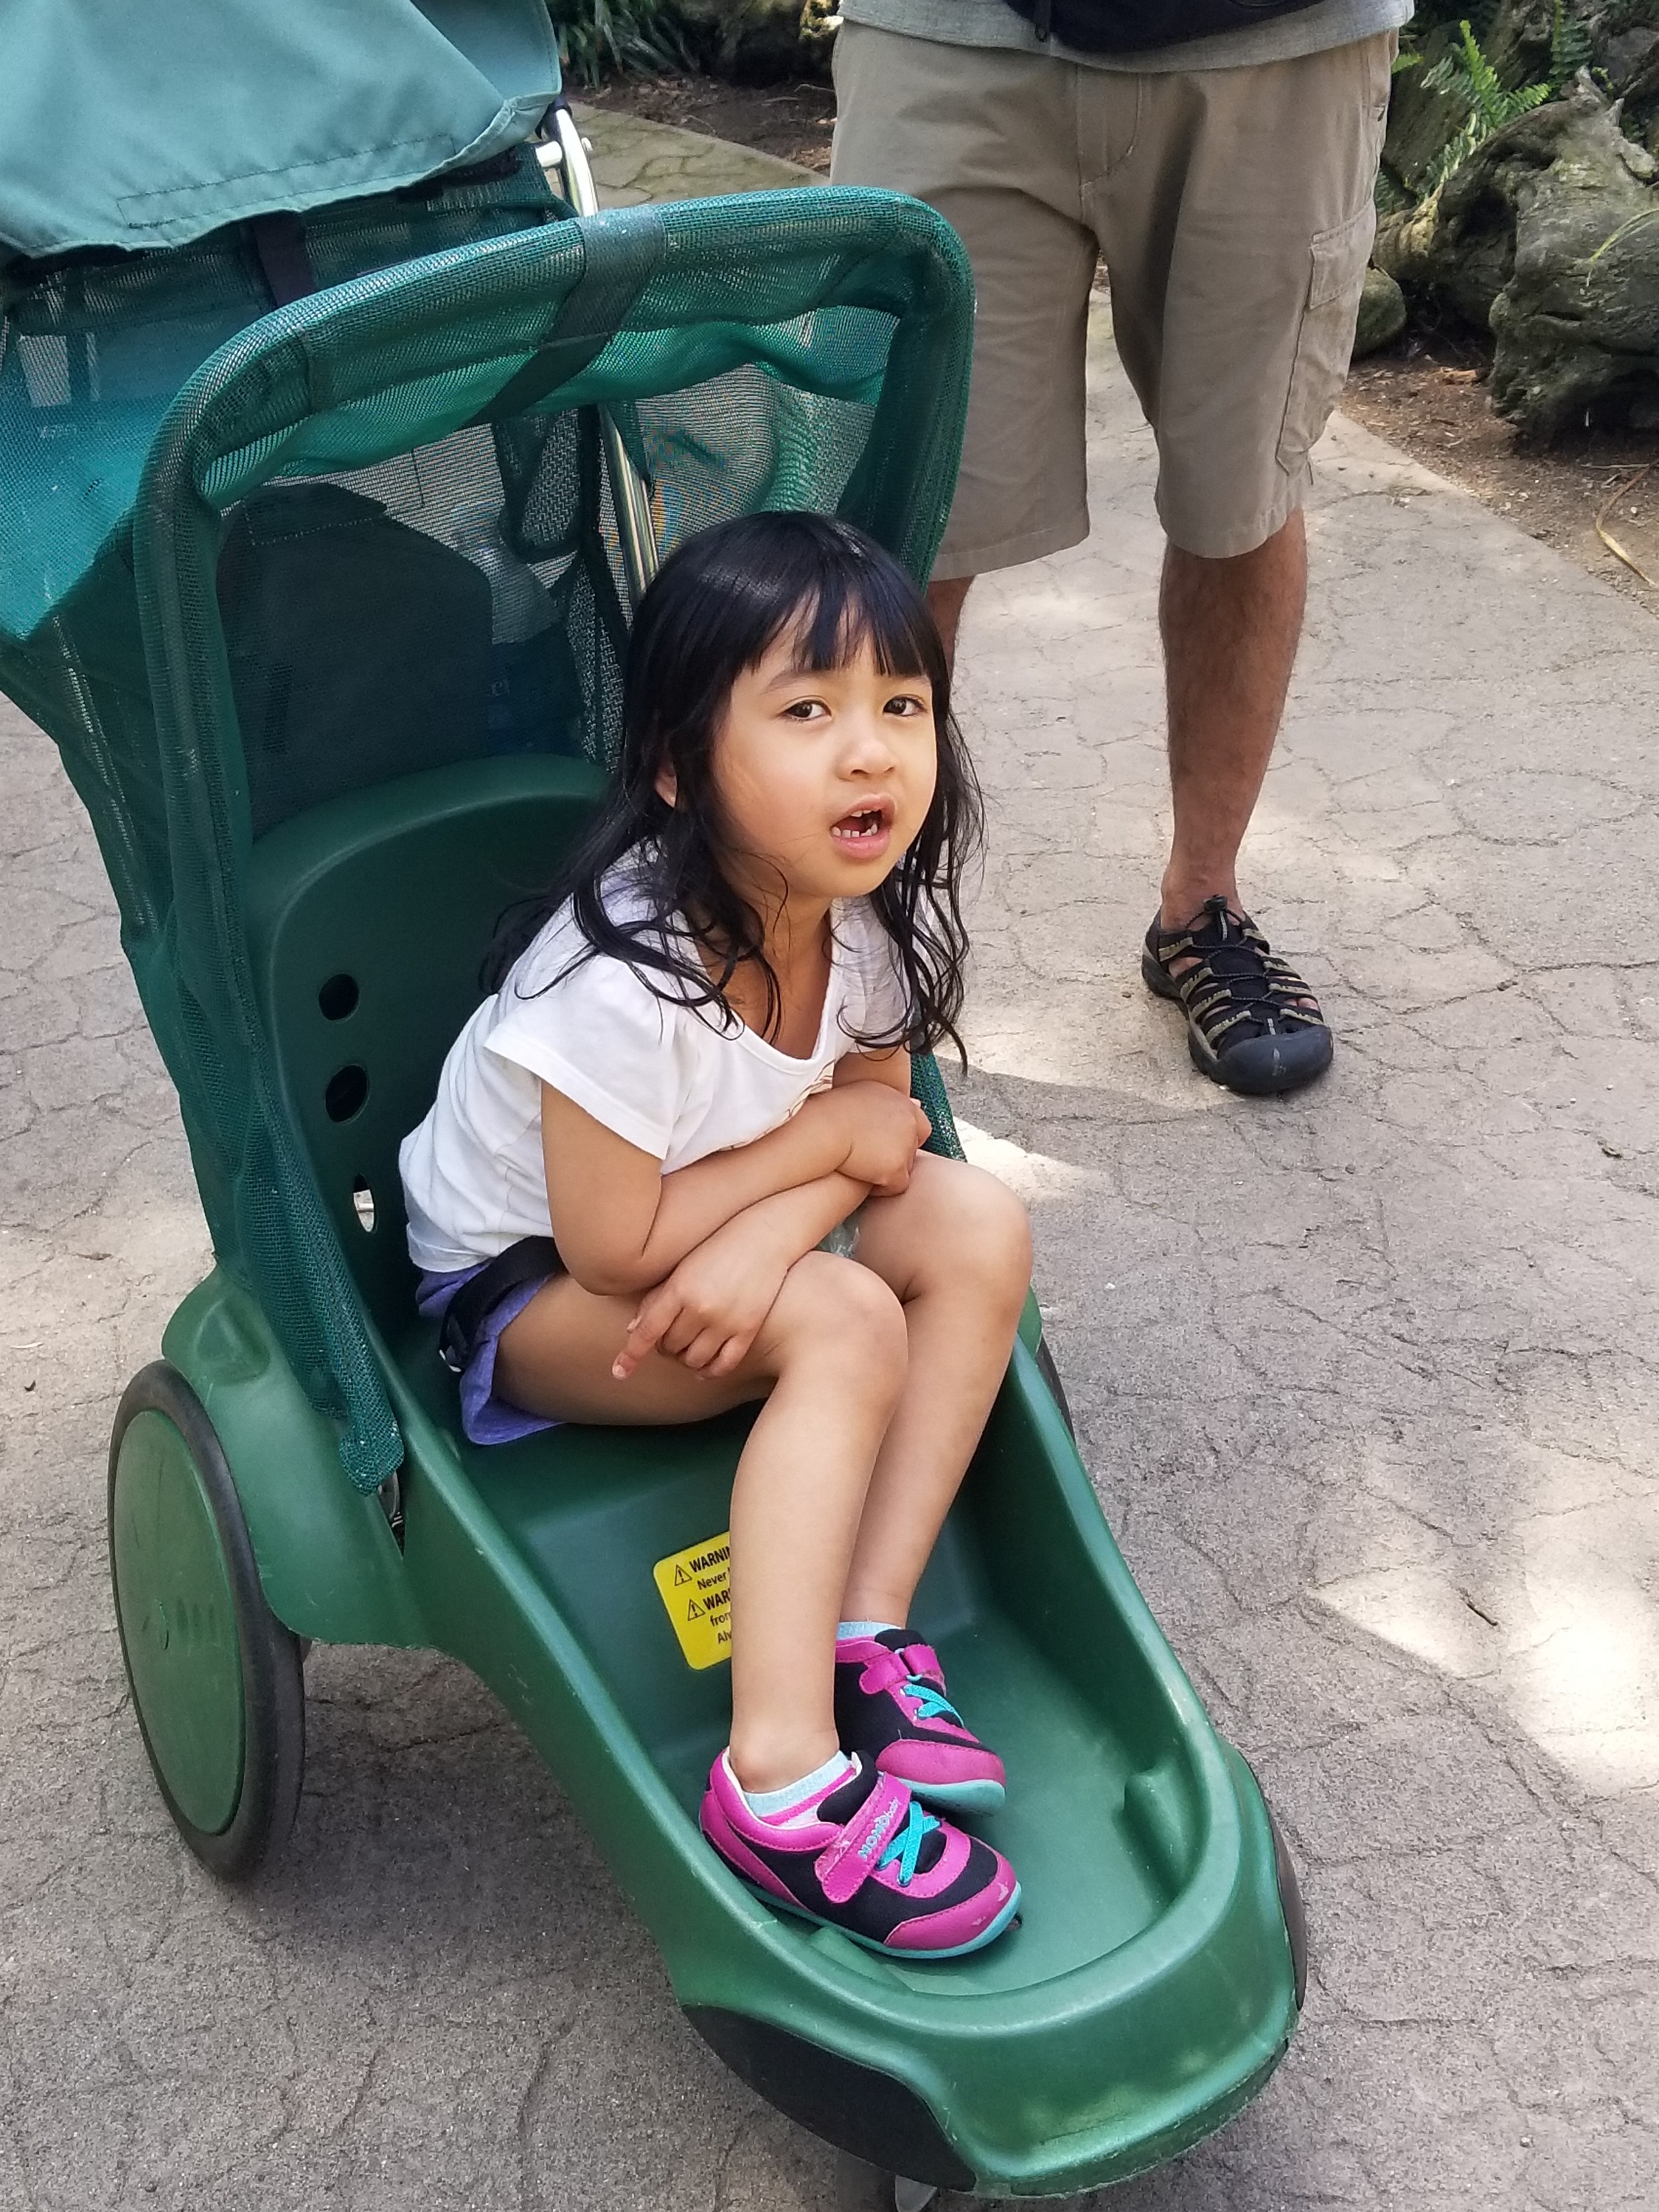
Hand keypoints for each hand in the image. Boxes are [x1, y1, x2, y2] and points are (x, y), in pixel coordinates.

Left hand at [612, 1212, 793, 1382]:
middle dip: (664, 1346)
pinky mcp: (748, 1329)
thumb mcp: (682, 1268)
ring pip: (694, 1360)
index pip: (647, 1331)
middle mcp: (701, 1308)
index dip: (631, 1354)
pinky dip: (710, 1371)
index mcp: (680, 1289)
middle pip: (670, 1347)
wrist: (765, 1237)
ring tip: (686, 1349)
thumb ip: (656, 1297)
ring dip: (685, 1360)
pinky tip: (703, 1369)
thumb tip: (632, 1329)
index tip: (619, 1372)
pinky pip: (724, 1364)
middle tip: (669, 1337)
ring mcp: (726, 1321)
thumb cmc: (718, 1248)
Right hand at [834, 1081, 930, 1196]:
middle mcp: (908, 1122)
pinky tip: (864, 1179)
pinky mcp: (895, 1168)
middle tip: (872, 1158)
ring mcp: (905, 1146)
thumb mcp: (863, 1092)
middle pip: (913, 1148)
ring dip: (888, 1170)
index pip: (919, 1123)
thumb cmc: (832, 1110)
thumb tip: (913, 1103)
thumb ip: (884, 1100)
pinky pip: (897, 1186)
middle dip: (896, 1155)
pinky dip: (883, 1187)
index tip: (887, 1144)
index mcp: (901, 1102)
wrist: (823, 1127)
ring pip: (906, 1168)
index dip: (904, 1137)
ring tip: (863, 1168)